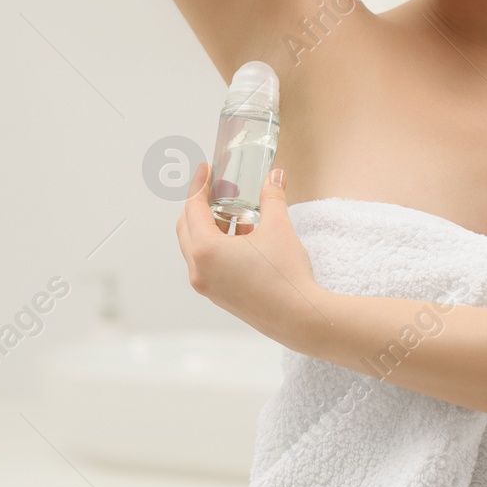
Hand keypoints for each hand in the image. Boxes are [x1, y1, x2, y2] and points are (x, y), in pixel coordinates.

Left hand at [175, 162, 325, 348]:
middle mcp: (198, 270)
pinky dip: (218, 245)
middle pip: (187, 227)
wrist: (298, 317)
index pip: (193, 208)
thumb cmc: (285, 274)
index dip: (199, 185)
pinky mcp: (218, 295)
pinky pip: (208, 263)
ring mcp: (207, 286)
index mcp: (206, 251)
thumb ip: (272, 197)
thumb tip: (275, 176)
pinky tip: (244, 235)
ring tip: (234, 210)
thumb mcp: (279, 228)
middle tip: (217, 188)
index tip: (206, 169)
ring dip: (210, 225)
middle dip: (200, 204)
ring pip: (196, 247)